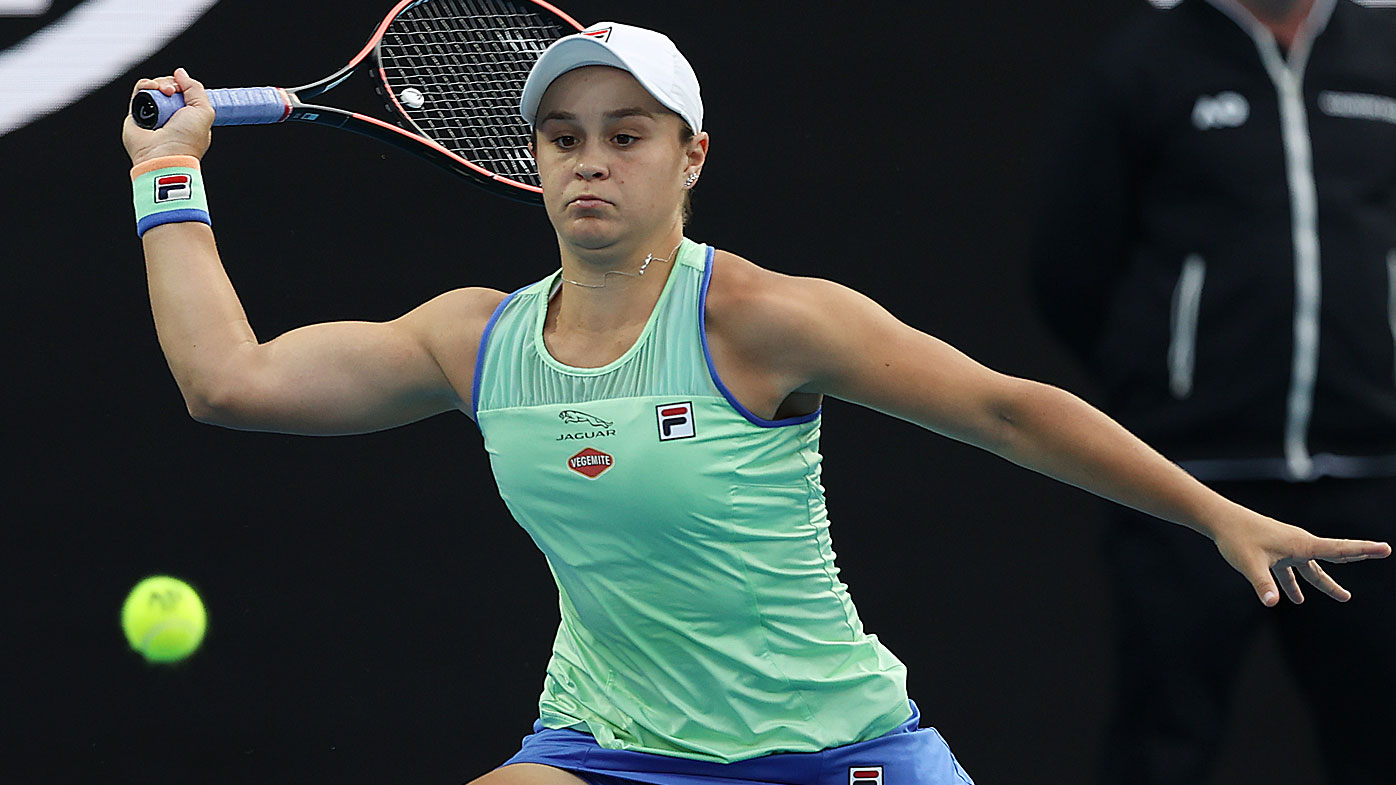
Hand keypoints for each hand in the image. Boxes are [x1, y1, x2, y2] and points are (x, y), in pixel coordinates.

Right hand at [122, 67, 213, 165]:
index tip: (185, 87)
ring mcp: (153, 115)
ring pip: (154, 88)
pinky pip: (139, 92)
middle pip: (169, 88)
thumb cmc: (186, 140)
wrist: (163, 155)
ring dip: (160, 84)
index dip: (185, 87)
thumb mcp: (204, 111)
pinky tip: (151, 88)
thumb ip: (196, 89)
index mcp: (188, 119)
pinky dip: (145, 85)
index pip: (185, 95)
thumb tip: (180, 73)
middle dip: (172, 84)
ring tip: (164, 92)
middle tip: (173, 91)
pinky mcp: (136, 114)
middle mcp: (170, 116)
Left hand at [1212, 506, 1391, 605]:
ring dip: (1325, 582)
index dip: (1363, 550)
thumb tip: (1272, 603)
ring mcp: (1287, 548)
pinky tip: (1294, 598)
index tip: (1386, 548)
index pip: (1339, 549)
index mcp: (1301, 544)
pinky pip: (1290, 571)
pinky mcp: (1274, 552)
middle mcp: (1298, 545)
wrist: (1221, 521)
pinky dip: (1294, 583)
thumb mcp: (1250, 564)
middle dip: (1356, 556)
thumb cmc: (1237, 538)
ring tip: (1344, 597)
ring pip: (1311, 568)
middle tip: (1382, 552)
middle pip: (1333, 554)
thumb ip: (1263, 584)